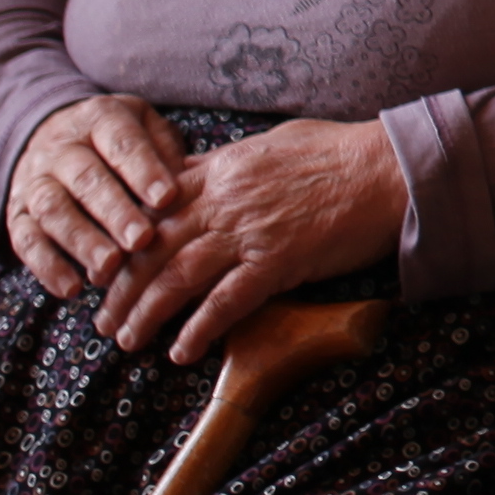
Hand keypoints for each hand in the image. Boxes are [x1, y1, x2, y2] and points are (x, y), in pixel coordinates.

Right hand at [4, 93, 187, 297]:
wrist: (53, 133)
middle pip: (86, 179)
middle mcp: (61, 148)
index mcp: (100, 120)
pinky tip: (71, 288)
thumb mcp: (147, 127)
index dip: (143, 170)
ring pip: (53, 210)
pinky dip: (46, 266)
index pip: (122, 143)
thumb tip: (185, 191)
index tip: (166, 197)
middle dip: (114, 212)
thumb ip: (166, 153)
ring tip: (110, 267)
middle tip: (141, 240)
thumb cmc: (120, 140)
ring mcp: (34, 181)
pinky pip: (25, 241)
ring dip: (81, 242)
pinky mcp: (16, 214)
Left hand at [85, 116, 404, 361]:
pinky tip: (182, 352)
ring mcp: (249, 232)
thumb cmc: (342, 151)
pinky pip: (227, 302)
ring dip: (147, 313)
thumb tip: (199, 169)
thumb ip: (229, 161)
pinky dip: (200, 329)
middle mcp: (225, 201)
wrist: (390, 169)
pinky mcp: (278, 261)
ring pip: (178, 277)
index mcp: (221, 169)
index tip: (107, 266)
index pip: (153, 207)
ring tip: (127, 340)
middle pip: (154, 248)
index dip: (123, 241)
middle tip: (103, 318)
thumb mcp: (273, 142)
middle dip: (122, 287)